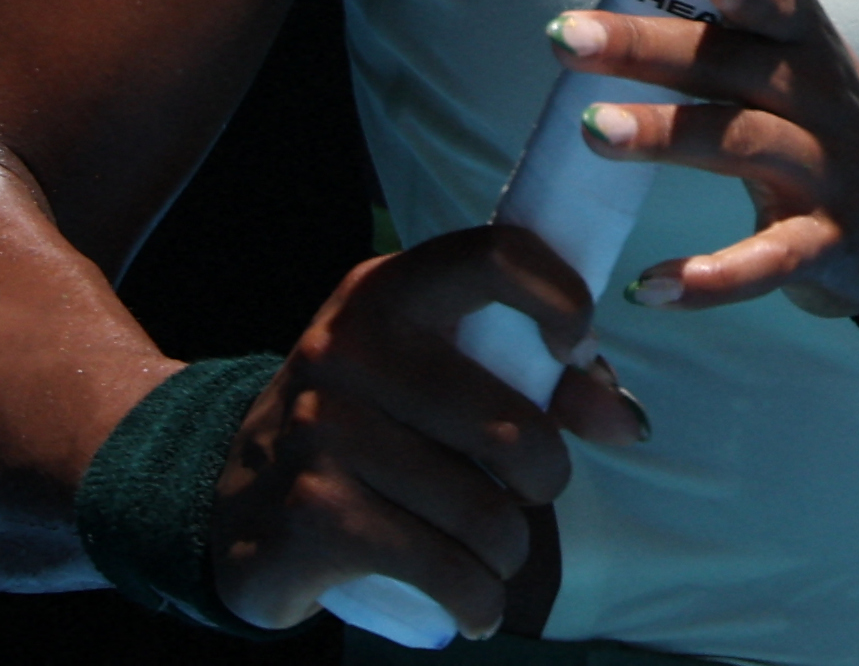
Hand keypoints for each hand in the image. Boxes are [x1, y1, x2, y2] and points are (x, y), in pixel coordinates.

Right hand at [202, 224, 651, 637]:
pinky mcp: (315, 513)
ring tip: (493, 554)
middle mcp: (348, 347)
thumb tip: (624, 419)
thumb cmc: (367, 429)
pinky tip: (474, 603)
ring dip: (509, 551)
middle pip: (512, 428)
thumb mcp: (425, 374)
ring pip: (485, 513)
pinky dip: (478, 599)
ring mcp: (324, 430)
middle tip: (532, 495)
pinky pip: (443, 568)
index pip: (497, 255)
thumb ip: (529, 377)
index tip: (575, 351)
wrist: (233, 503)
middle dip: (547, 480)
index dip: (561, 299)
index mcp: (387, 291)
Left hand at [563, 0, 858, 319]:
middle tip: (564, 38)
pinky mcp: (824, 251)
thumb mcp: (749, 11)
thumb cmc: (801, 90)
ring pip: (748, 151)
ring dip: (672, 140)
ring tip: (593, 134)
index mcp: (801, 34)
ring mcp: (828, 175)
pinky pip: (768, 263)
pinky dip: (713, 277)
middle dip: (653, 50)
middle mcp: (820, 95)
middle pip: (737, 68)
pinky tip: (650, 288)